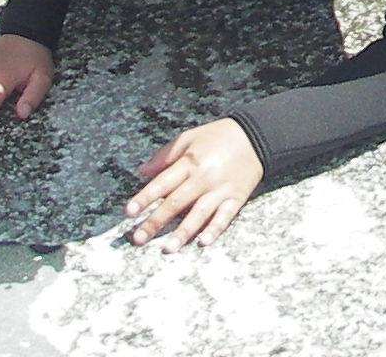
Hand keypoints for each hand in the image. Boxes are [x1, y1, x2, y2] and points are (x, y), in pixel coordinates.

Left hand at [126, 118, 265, 250]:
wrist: (256, 135)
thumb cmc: (218, 136)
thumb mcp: (189, 137)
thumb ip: (165, 155)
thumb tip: (141, 171)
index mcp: (190, 162)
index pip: (162, 183)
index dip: (145, 198)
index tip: (129, 212)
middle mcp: (203, 178)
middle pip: (176, 202)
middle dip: (156, 221)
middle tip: (138, 239)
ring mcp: (220, 189)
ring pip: (199, 214)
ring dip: (182, 232)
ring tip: (167, 249)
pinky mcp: (236, 198)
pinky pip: (225, 217)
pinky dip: (214, 229)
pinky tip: (203, 242)